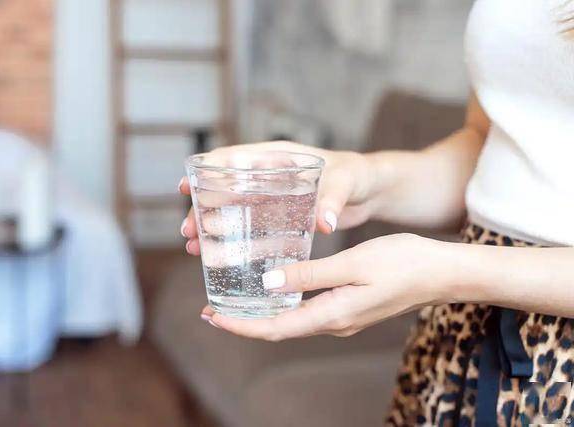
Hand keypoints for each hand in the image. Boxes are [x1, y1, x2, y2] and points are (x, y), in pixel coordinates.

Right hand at [179, 141, 378, 254]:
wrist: (372, 191)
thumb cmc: (358, 175)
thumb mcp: (346, 182)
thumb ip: (334, 199)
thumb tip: (325, 223)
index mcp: (278, 157)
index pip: (234, 158)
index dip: (207, 171)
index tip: (185, 186)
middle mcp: (269, 176)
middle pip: (225, 189)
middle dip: (202, 209)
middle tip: (187, 231)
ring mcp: (272, 198)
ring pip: (233, 212)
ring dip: (212, 228)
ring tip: (194, 248)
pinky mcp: (280, 218)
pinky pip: (252, 230)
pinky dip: (235, 242)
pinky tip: (219, 258)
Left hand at [199, 234, 453, 340]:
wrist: (441, 273)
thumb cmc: (402, 264)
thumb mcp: (352, 264)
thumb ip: (310, 274)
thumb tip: (269, 284)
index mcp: (332, 314)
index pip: (274, 328)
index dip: (240, 325)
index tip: (211, 316)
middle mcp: (333, 322)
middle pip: (279, 329)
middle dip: (244, 322)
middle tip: (213, 310)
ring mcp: (342, 317)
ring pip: (292, 321)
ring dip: (262, 314)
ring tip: (236, 301)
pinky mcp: (348, 307)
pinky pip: (307, 312)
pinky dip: (283, 306)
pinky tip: (276, 291)